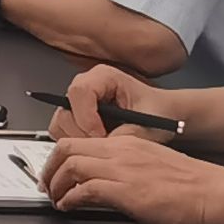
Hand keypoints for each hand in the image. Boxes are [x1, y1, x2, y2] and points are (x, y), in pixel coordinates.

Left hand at [39, 129, 223, 223]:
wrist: (214, 193)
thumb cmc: (191, 185)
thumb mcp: (152, 165)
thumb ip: (127, 168)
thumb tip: (104, 182)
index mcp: (128, 143)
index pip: (81, 140)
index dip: (60, 156)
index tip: (55, 170)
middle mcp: (121, 151)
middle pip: (68, 148)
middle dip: (49, 167)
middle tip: (46, 185)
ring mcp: (123, 169)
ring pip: (71, 165)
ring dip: (56, 184)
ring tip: (55, 198)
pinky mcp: (126, 190)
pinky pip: (84, 189)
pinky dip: (70, 198)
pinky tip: (69, 206)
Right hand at [51, 65, 178, 144]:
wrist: (162, 114)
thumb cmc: (158, 111)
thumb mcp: (148, 123)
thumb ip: (125, 134)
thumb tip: (103, 147)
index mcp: (104, 76)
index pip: (79, 92)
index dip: (87, 117)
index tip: (101, 136)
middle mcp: (86, 85)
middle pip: (65, 110)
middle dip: (82, 134)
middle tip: (102, 146)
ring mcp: (77, 101)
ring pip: (60, 123)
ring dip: (77, 141)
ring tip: (102, 147)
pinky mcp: (74, 116)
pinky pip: (62, 132)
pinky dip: (75, 144)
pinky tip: (97, 147)